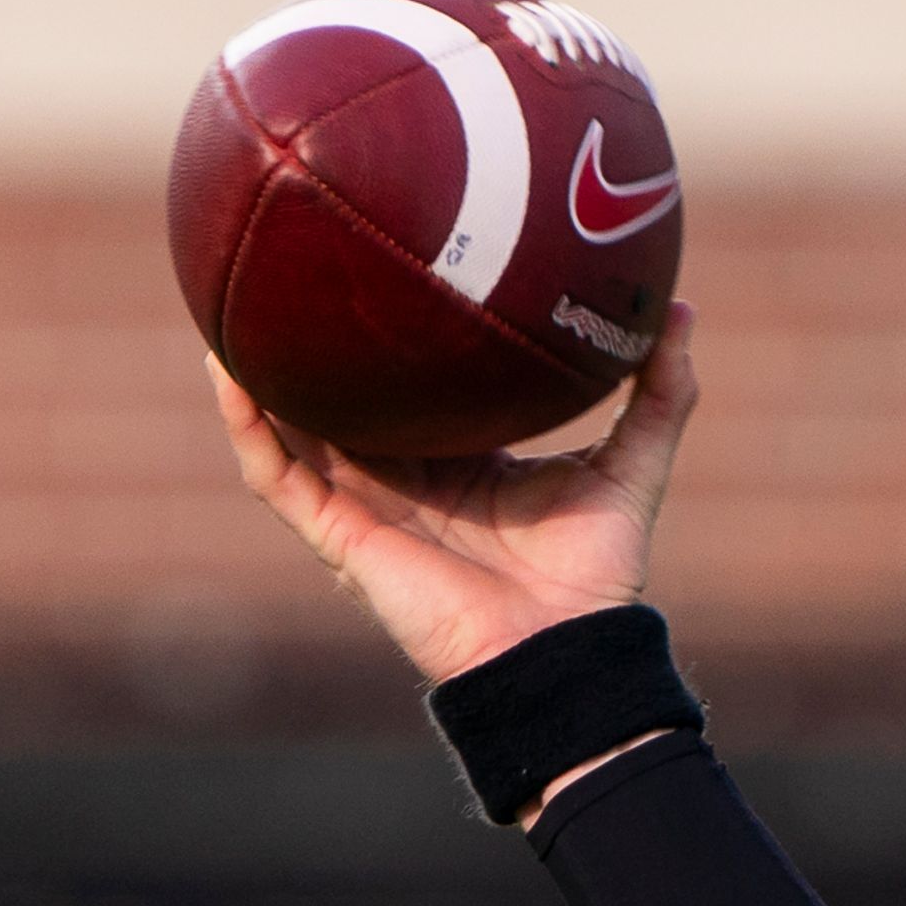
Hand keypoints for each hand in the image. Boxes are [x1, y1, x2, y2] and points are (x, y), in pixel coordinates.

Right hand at [209, 302, 701, 684]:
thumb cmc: (597, 571)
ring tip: (224, 296)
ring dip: (256, 369)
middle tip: (289, 256)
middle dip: (310, 341)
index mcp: (461, 458)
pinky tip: (225, 367)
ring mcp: (366, 506)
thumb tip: (681, 308)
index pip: (414, 386)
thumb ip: (660, 394)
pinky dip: (248, 423)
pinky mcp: (341, 537)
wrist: (564, 648)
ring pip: (290, 426)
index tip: (382, 263)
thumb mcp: (632, 464)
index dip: (394, 336)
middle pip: (342, 398)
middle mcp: (405, 478)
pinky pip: (276, 472)